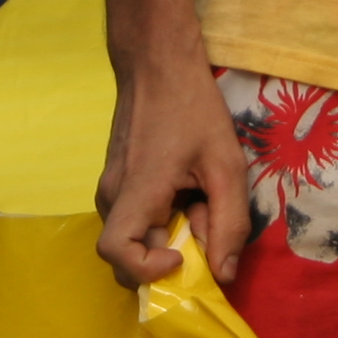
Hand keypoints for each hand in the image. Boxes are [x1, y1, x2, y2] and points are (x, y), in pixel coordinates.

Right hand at [92, 44, 250, 288]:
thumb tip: (223, 276)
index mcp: (136, 190)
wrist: (157, 61)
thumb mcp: (226, 164)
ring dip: (165, 236)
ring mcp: (109, 184)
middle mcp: (111, 193)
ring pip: (132, 235)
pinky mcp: (115, 176)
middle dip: (165, 256)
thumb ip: (228, 223)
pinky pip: (132, 215)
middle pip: (126, 253)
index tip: (182, 255)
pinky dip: (158, 219)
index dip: (147, 270)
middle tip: (201, 227)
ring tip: (196, 202)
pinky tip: (184, 190)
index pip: (116, 253)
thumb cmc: (192, 107)